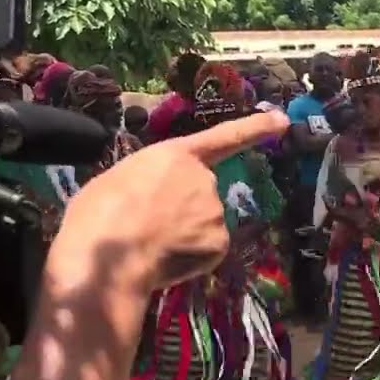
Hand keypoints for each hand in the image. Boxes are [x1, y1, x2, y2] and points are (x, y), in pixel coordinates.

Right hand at [53, 111, 288, 292]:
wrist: (106, 255)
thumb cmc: (97, 213)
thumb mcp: (120, 180)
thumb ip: (152, 181)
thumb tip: (156, 197)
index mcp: (176, 156)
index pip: (224, 137)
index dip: (255, 129)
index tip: (282, 120)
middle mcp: (205, 179)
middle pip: (201, 194)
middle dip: (181, 209)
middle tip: (146, 225)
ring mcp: (216, 211)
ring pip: (203, 224)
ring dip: (183, 234)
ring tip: (149, 244)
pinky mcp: (220, 243)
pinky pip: (206, 250)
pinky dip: (189, 257)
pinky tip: (163, 260)